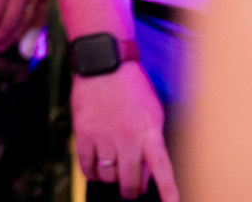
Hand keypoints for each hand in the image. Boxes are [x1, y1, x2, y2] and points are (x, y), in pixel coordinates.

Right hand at [73, 62, 178, 201]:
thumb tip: (147, 174)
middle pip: (130, 181)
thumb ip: (152, 143)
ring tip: (113, 170)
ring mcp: (104, 135)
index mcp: (150, 132)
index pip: (162, 170)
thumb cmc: (132, 87)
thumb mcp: (153, 113)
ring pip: (108, 176)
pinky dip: (92, 173)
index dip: (168, 192)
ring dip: (111, 179)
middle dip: (131, 190)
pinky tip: (97, 169)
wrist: (103, 62)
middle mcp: (128, 137)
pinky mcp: (83, 132)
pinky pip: (86, 166)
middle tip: (130, 189)